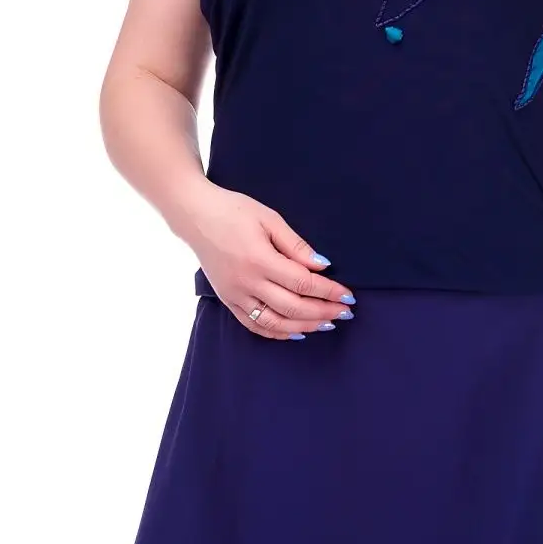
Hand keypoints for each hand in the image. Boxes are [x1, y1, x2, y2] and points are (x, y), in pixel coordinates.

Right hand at [176, 182, 356, 339]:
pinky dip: (277, 332)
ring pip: (274, 322)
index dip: (328, 292)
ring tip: (326, 324)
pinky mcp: (227, 300)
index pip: (303, 283)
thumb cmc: (234, 211)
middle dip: (322, 312)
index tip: (347, 296)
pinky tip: (295, 332)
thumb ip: (296, 245)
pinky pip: (254, 325)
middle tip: (344, 313)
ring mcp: (235, 295)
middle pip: (292, 307)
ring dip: (304, 326)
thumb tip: (322, 265)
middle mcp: (247, 283)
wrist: (195, 216)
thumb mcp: (270, 218)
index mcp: (260, 260)